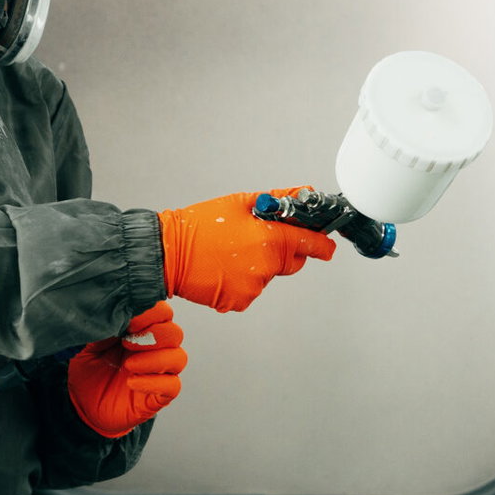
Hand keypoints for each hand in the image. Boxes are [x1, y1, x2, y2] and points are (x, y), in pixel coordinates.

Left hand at [67, 301, 186, 438]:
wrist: (82, 403)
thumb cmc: (88, 368)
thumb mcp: (88, 343)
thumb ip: (102, 326)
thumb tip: (114, 310)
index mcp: (140, 329)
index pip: (162, 312)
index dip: (152, 313)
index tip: (129, 321)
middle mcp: (154, 348)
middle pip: (174, 333)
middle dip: (153, 335)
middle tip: (127, 342)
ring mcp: (158, 372)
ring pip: (178, 358)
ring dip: (154, 359)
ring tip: (128, 364)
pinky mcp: (159, 395)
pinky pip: (172, 386)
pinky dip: (153, 382)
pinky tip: (131, 382)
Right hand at [158, 189, 335, 311]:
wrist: (167, 253)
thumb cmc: (199, 225)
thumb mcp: (241, 203)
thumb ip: (280, 200)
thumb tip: (305, 193)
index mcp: (270, 239)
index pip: (312, 244)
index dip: (322, 244)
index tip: (327, 246)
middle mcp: (266, 266)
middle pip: (291, 262)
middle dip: (282, 252)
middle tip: (256, 240)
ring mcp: (253, 287)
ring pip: (268, 276)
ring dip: (257, 266)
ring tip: (229, 254)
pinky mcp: (239, 301)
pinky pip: (250, 290)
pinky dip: (241, 281)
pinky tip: (222, 269)